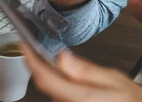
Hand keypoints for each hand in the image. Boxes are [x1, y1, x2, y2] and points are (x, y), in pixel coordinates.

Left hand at [21, 44, 141, 101]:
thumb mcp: (115, 79)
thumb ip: (87, 70)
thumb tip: (62, 58)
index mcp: (82, 97)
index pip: (46, 79)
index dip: (32, 61)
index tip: (25, 45)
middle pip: (47, 86)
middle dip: (45, 68)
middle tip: (46, 51)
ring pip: (53, 92)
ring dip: (57, 79)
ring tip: (72, 69)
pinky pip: (62, 98)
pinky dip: (64, 88)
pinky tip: (76, 84)